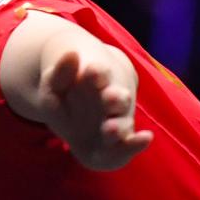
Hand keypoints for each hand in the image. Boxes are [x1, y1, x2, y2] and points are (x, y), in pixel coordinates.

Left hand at [40, 47, 152, 170]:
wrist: (80, 104)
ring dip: (118, 126)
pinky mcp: (116, 143)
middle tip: (109, 97)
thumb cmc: (65, 91)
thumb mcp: (53, 83)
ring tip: (110, 128)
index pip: (99, 73)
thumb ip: (60, 72)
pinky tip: (145, 139)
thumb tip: (71, 54)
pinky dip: (136, 143)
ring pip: (122, 124)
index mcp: (96, 77)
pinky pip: (127, 145)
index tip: (92, 70)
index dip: (97, 73)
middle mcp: (113, 99)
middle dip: (114, 99)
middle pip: (118, 99)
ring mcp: (117, 121)